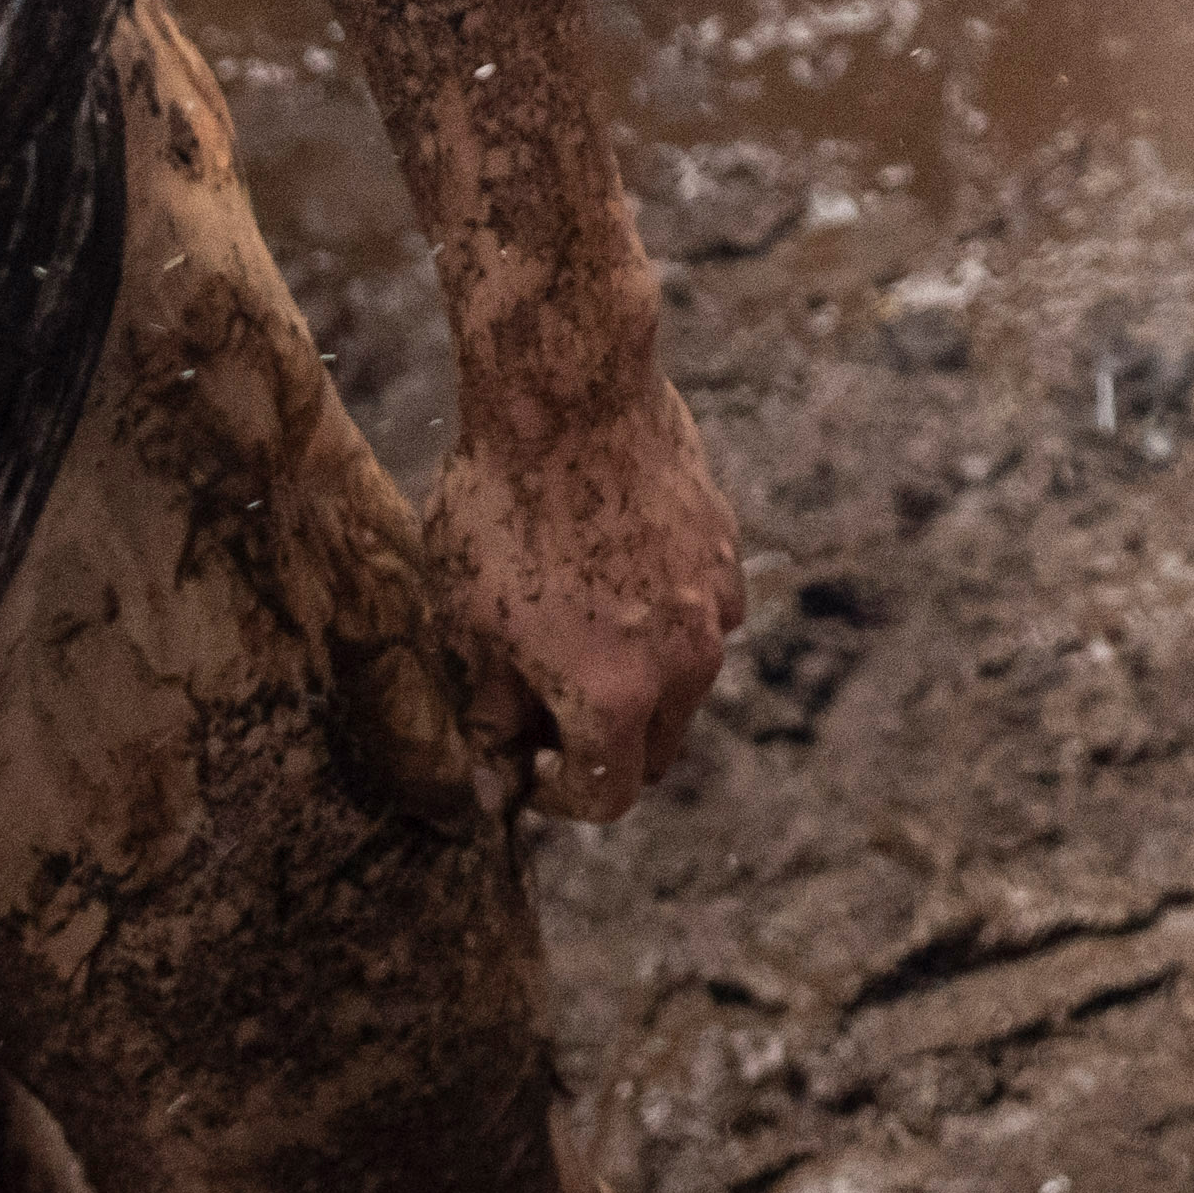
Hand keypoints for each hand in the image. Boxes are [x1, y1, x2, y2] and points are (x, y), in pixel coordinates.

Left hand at [436, 362, 744, 823]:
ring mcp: (713, 605)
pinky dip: (667, 625)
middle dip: (601, 750)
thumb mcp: (468, 622)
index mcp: (613, 696)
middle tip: (541, 709)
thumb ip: (491, 713)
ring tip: (574, 633)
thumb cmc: (500, 509)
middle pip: (655, 753)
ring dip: (638, 687)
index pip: (605, 798)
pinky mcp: (725, 551)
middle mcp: (681, 664)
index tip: (520, 762)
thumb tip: (496, 783)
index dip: (555, 795)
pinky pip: (704, 619)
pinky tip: (614, 577)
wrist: (568, 394)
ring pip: (685, 687)